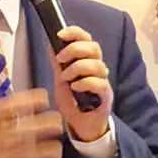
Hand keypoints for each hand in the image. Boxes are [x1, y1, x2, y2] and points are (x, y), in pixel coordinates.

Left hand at [52, 26, 113, 141]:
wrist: (81, 124)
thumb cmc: (74, 101)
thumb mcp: (61, 79)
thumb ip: (58, 63)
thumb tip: (51, 43)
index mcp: (87, 60)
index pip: (86, 39)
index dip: (75, 33)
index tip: (60, 34)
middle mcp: (98, 68)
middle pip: (94, 47)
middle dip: (75, 49)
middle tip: (61, 59)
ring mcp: (103, 81)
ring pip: (97, 64)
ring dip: (77, 68)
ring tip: (66, 78)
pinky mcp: (106, 96)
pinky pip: (100, 83)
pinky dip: (85, 83)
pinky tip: (75, 87)